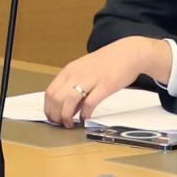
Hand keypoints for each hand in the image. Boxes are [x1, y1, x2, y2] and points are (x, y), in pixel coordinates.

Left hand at [43, 37, 170, 126]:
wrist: (128, 53)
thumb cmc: (106, 62)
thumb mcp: (84, 70)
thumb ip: (74, 86)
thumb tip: (68, 106)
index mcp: (69, 71)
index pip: (50, 91)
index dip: (48, 107)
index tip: (51, 117)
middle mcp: (76, 74)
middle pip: (56, 98)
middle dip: (55, 114)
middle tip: (59, 123)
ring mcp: (90, 79)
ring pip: (68, 100)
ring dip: (66, 115)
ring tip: (70, 124)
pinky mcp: (105, 85)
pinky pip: (90, 102)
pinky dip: (84, 114)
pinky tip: (85, 119)